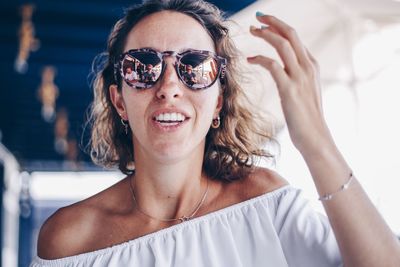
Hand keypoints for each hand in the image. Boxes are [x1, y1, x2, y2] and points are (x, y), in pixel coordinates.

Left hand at [247, 14, 333, 154]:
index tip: (266, 23)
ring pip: (283, 45)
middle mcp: (308, 68)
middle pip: (291, 34)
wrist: (316, 138)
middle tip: (259, 17)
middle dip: (274, 22)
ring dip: (266, 34)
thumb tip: (283, 70)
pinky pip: (273, 65)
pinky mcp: (289, 89)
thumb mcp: (305, 92)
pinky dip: (260, 59)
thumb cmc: (308, 118)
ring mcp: (300, 77)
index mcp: (312, 66)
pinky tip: (250, 59)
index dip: (280, 28)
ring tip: (252, 30)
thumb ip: (298, 77)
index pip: (296, 38)